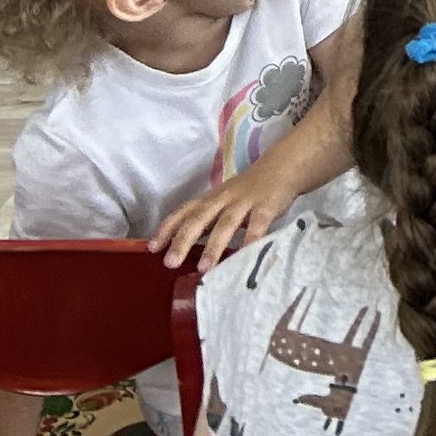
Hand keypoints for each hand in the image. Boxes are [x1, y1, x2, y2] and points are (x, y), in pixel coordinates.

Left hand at [152, 146, 308, 267]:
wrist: (283, 167)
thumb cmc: (248, 191)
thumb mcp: (223, 202)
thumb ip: (206, 222)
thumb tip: (182, 251)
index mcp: (210, 199)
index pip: (183, 212)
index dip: (167, 229)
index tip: (151, 248)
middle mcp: (223, 199)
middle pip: (199, 218)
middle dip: (183, 240)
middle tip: (170, 263)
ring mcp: (245, 202)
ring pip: (226, 223)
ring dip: (213, 246)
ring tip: (204, 268)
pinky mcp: (267, 206)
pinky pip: (258, 225)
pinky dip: (251, 240)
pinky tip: (245, 256)